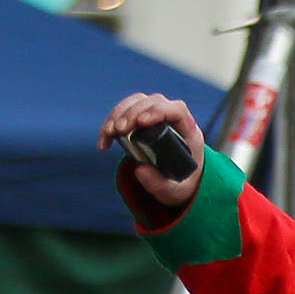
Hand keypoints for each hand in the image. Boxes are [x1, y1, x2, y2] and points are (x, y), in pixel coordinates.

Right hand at [98, 94, 204, 209]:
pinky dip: (110, 123)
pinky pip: (124, 111)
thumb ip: (161, 185)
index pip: (178, 110)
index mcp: (189, 133)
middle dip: (134, 112)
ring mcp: (156, 116)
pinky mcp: (140, 119)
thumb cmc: (180, 183)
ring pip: (137, 102)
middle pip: (154, 102)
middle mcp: (174, 120)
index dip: (159, 111)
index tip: (141, 122)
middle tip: (120, 130)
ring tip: (110, 134)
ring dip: (119, 114)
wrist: (177, 179)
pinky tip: (105, 141)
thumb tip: (140, 169)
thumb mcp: (176, 192)